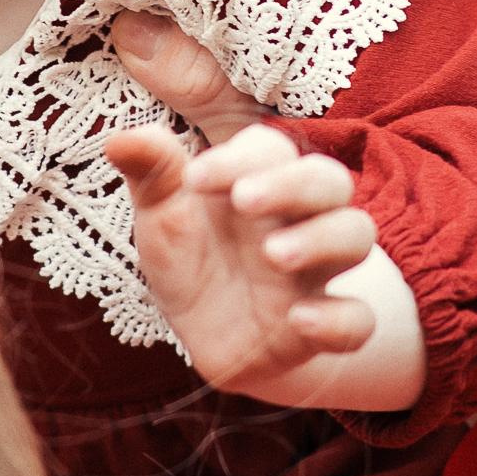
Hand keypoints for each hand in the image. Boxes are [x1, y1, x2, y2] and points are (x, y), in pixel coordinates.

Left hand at [104, 13, 426, 411]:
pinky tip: (299, 319)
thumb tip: (120, 140)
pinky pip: (357, 320)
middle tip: (243, 201)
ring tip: (274, 254)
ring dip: (321, 240)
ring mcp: (316, 271)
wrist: (208, 334)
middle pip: (328, 182)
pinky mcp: (323, 325)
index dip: (238, 157)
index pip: (269, 149)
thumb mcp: (162, 215)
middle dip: (292, 185)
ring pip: (356, 236)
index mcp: (260, 180)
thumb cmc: (191, 258)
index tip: (193, 179)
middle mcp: (298, 217)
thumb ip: (151, 174)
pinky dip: (338, 320)